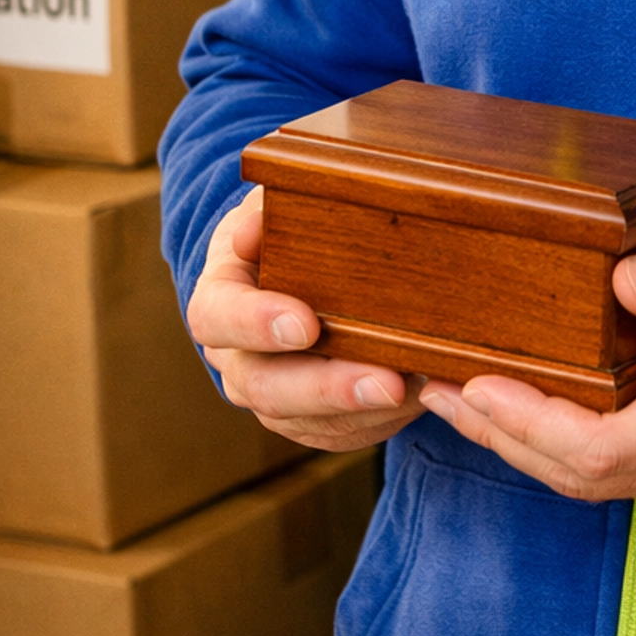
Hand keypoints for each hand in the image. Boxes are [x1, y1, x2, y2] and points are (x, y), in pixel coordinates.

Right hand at [186, 188, 424, 452]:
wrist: (300, 266)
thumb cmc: (289, 226)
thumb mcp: (276, 201)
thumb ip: (269, 207)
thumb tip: (253, 228)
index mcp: (220, 297)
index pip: (217, 316)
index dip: (254, 324)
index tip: (304, 324)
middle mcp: (235, 357)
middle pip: (263, 386)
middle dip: (327, 387)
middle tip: (385, 381)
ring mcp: (270, 394)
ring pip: (305, 420)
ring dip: (363, 411)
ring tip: (418, 389)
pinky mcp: (308, 420)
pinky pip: (339, 433)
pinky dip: (379, 421)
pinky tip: (419, 398)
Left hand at [418, 234, 635, 514]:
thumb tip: (625, 278)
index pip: (601, 450)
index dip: (527, 423)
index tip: (474, 384)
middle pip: (577, 476)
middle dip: (500, 434)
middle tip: (432, 385)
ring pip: (590, 482)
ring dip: (520, 442)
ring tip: (455, 395)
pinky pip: (615, 472)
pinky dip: (559, 444)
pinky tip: (523, 408)